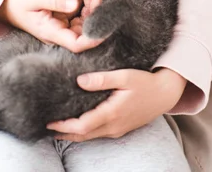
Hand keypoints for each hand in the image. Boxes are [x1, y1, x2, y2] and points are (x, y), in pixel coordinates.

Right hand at [0, 0, 102, 52]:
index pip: (77, 44)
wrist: (5, 3)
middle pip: (83, 31)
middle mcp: (57, 33)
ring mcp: (59, 26)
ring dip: (88, 5)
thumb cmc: (17, 2)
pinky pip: (75, 13)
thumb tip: (75, 4)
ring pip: (81, 21)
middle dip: (93, 14)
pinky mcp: (59, 19)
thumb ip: (55, 1)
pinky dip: (81, 1)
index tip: (104, 23)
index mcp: (51, 33)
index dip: (93, 37)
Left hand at [47, 68, 186, 140]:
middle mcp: (113, 126)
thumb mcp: (124, 76)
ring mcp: (117, 129)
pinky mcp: (120, 128)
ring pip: (90, 136)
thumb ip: (102, 79)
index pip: (82, 125)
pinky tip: (76, 124)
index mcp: (112, 113)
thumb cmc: (145, 82)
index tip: (49, 121)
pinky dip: (84, 131)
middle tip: (45, 126)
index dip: (63, 126)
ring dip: (72, 133)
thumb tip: (80, 80)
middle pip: (83, 135)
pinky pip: (97, 133)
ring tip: (56, 126)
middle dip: (63, 133)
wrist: (165, 94)